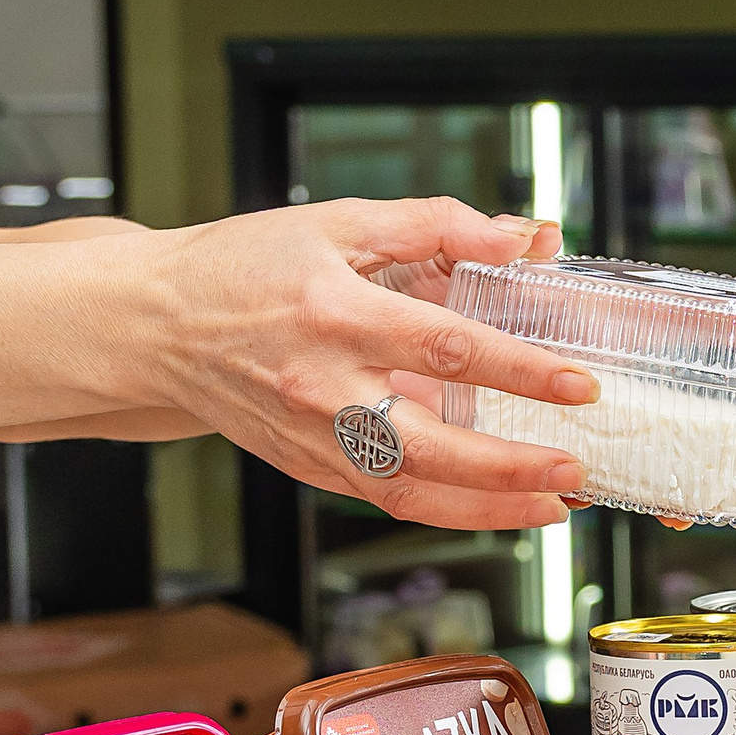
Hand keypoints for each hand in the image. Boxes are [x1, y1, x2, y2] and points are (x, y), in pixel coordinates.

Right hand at [100, 198, 596, 528]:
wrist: (158, 324)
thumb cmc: (246, 267)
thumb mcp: (337, 222)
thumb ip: (435, 225)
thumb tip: (522, 235)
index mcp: (333, 314)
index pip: (443, 345)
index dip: (516, 368)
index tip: (577, 382)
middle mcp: (323, 388)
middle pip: (431, 444)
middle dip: (510, 465)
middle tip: (574, 468)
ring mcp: (316, 440)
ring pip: (414, 492)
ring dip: (490, 507)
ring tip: (554, 505)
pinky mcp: (312, 470)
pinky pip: (392, 502)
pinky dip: (452, 512)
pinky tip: (501, 508)